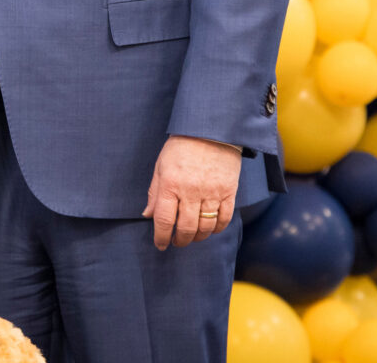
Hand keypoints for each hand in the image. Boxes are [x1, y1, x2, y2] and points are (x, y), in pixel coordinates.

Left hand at [142, 135, 240, 249]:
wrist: (210, 130)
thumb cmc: (181, 147)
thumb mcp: (161, 165)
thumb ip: (154, 192)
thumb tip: (147, 215)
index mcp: (170, 184)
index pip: (164, 220)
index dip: (161, 237)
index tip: (160, 244)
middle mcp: (190, 191)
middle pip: (186, 228)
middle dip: (180, 240)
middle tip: (177, 242)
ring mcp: (211, 192)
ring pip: (205, 228)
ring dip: (197, 237)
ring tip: (192, 237)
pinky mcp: (228, 192)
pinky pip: (223, 219)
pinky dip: (216, 229)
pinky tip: (210, 229)